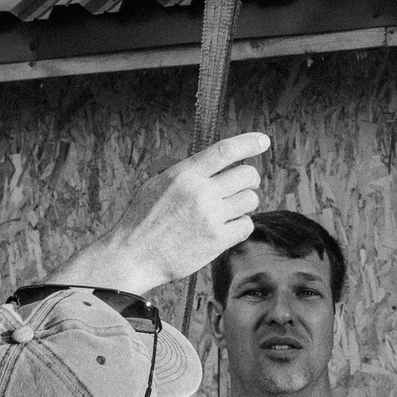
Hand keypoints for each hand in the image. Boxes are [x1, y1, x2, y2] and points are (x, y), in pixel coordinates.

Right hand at [53, 131, 269, 292]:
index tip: (263, 141)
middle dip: (250, 178)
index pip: (225, 150)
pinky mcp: (217, 241)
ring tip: (228, 210)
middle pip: (247, 174)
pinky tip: (226, 228)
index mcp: (185, 174)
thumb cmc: (142, 219)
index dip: (249, 142)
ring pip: (250, 200)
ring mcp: (210, 217)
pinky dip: (240, 225)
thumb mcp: (156, 183)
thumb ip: (185, 170)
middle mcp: (201, 192)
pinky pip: (246, 225)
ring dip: (244, 203)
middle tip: (241, 186)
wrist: (133, 256)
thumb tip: (212, 160)